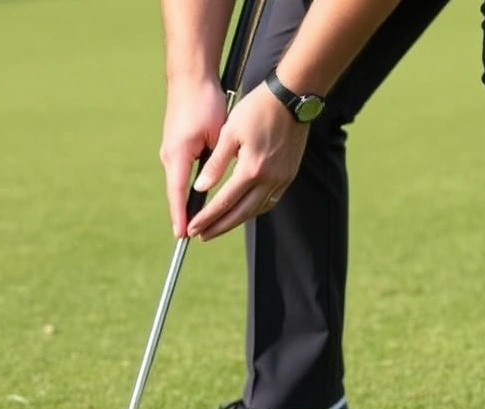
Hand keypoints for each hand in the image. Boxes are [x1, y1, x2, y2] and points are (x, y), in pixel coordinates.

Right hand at [159, 77, 228, 237]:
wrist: (190, 78)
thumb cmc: (205, 102)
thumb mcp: (215, 134)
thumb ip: (213, 161)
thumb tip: (209, 186)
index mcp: (178, 155)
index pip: (178, 194)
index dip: (181, 215)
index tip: (183, 235)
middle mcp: (170, 156)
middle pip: (176, 193)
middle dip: (183, 215)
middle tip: (191, 237)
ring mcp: (170, 151)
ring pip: (178, 184)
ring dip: (185, 203)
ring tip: (193, 225)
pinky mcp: (175, 146)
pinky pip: (180, 174)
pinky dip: (187, 189)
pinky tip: (195, 199)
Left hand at [186, 83, 309, 240]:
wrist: (292, 97)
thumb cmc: (257, 108)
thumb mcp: (229, 132)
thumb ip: (215, 164)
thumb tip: (200, 188)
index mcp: (251, 169)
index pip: (224, 202)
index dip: (206, 218)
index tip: (192, 229)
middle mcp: (269, 179)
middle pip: (241, 213)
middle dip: (219, 227)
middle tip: (202, 236)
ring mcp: (282, 179)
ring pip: (256, 210)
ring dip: (237, 221)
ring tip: (219, 226)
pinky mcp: (288, 175)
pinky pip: (270, 201)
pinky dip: (254, 209)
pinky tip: (243, 210)